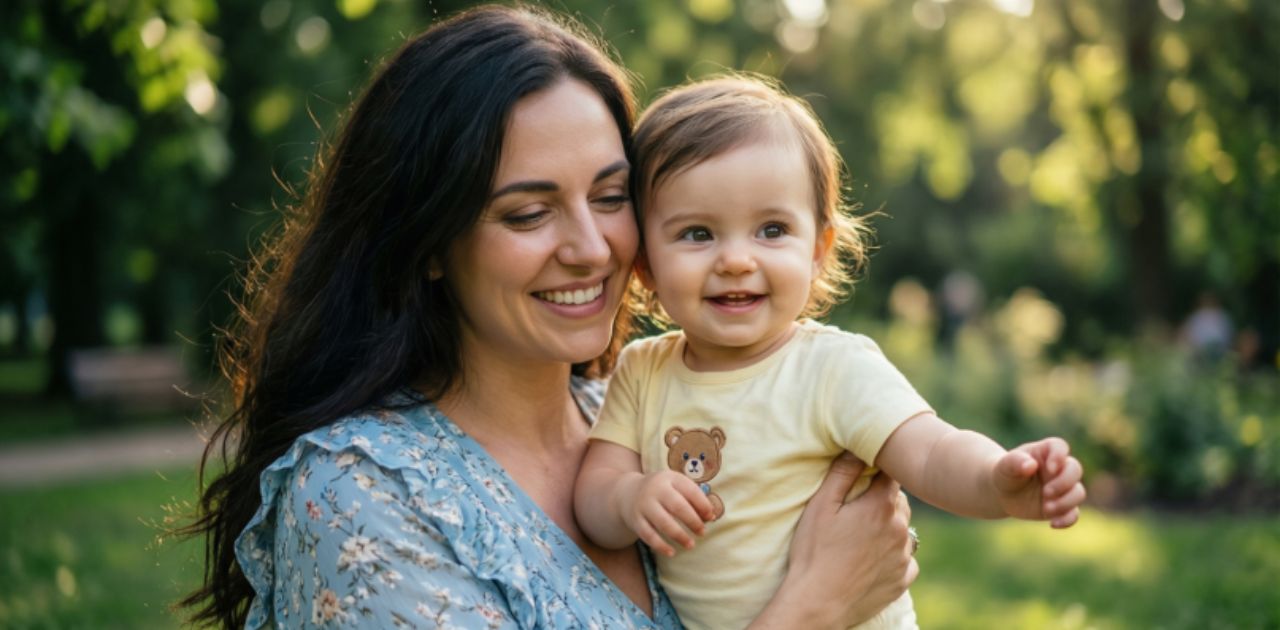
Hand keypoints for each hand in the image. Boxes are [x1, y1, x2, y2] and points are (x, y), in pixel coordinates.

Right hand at [618, 470, 714, 556]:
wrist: (629, 492)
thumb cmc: (663, 492)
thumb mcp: (676, 487)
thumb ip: (694, 499)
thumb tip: (710, 517)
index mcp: (670, 478)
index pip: (690, 490)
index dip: (703, 505)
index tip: (710, 517)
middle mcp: (655, 489)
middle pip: (677, 506)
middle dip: (693, 521)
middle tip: (702, 532)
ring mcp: (644, 505)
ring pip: (663, 522)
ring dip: (679, 535)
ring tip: (691, 545)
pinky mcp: (635, 520)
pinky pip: (648, 535)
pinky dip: (660, 546)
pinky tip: (671, 552)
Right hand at [753, 452, 917, 627]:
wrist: (818, 602)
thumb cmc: (814, 552)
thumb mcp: (820, 506)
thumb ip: (842, 473)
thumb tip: (857, 448)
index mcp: (881, 506)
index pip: (891, 475)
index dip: (879, 473)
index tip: (866, 476)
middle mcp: (900, 529)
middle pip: (899, 502)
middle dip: (883, 501)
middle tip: (858, 510)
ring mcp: (904, 556)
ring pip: (904, 530)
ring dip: (890, 528)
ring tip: (863, 537)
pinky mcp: (903, 579)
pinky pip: (906, 559)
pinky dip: (894, 556)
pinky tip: (872, 559)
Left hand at [992, 437, 1085, 527]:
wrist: (1003, 492)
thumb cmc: (1005, 473)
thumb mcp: (1005, 466)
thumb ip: (1015, 462)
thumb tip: (1030, 465)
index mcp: (1045, 452)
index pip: (1059, 446)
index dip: (1059, 456)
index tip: (1050, 469)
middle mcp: (1059, 468)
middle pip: (1075, 469)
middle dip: (1064, 483)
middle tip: (1045, 493)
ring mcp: (1062, 488)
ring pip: (1078, 492)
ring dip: (1065, 502)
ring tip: (1046, 508)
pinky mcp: (1062, 506)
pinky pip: (1074, 514)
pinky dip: (1067, 519)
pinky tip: (1053, 524)